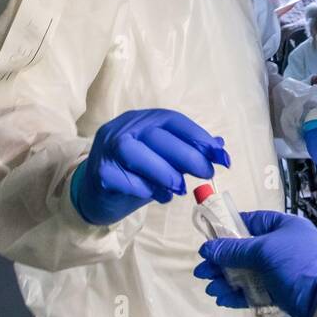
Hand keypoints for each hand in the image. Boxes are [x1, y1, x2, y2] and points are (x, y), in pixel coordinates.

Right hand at [70, 108, 228, 225]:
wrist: (95, 194)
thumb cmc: (136, 174)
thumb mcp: (165, 160)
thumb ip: (189, 151)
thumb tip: (220, 148)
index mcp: (142, 120)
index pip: (172, 120)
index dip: (199, 137)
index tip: (221, 156)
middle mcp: (123, 128)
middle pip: (156, 135)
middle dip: (187, 155)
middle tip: (206, 174)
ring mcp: (107, 148)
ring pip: (135, 152)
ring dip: (164, 171)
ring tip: (180, 188)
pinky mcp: (99, 172)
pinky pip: (123, 178)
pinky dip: (147, 188)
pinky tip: (161, 197)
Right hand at [195, 210, 316, 316]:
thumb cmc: (297, 264)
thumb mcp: (264, 251)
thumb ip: (235, 250)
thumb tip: (208, 248)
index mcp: (284, 226)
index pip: (252, 221)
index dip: (229, 229)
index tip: (208, 240)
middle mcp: (283, 246)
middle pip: (246, 250)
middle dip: (222, 261)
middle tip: (202, 272)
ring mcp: (282, 270)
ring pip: (248, 272)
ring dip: (228, 279)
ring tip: (210, 288)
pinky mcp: (282, 292)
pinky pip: (255, 290)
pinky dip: (239, 294)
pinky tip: (223, 298)